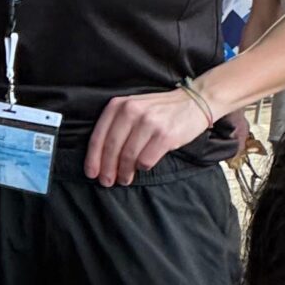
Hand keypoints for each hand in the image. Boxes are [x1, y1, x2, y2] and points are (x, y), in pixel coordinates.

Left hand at [84, 88, 208, 185]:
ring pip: (128, 157)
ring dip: (124, 173)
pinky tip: (143, 167)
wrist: (193, 102)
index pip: (99, 136)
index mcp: (119, 105)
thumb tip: (101, 158)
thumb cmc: (159, 110)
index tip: (91, 173)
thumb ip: (116, 125)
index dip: (93, 158)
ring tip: (124, 179)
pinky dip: (143, 167)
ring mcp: (149, 123)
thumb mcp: (133, 108)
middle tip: (106, 182)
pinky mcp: (165, 135)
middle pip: (111, 148)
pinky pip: (146, 160)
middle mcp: (132, 111)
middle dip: (107, 169)